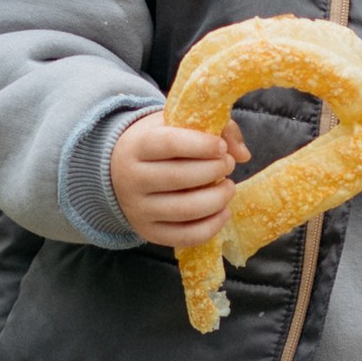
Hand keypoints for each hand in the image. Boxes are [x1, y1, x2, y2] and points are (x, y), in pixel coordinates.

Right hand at [110, 110, 247, 249]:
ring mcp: (138, 209)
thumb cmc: (157, 143)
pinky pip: (186, 236)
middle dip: (215, 170)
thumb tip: (243, 154)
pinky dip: (212, 226)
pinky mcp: (149, 232)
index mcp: (136, 146)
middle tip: (228, 164)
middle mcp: (131, 179)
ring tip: (228, 187)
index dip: (203, 145)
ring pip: (186, 210)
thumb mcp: (177, 123)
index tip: (221, 147)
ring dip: (218, 199)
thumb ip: (215, 128)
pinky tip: (223, 212)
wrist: (118, 171)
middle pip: (180, 177)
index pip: (171, 144)